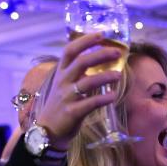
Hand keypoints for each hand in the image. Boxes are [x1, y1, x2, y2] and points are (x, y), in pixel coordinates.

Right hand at [35, 33, 122, 149]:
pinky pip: (90, 103)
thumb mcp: (64, 84)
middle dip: (100, 55)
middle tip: (117, 52)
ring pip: (87, 82)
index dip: (85, 41)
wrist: (47, 130)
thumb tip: (99, 59)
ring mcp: (66, 97)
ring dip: (104, 77)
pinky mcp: (72, 113)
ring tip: (118, 75)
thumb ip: (77, 73)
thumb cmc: (61, 105)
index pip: (70, 50)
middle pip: (81, 62)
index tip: (100, 34)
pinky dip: (103, 99)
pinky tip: (113, 96)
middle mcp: (62, 82)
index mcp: (61, 73)